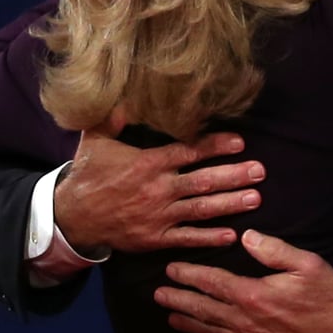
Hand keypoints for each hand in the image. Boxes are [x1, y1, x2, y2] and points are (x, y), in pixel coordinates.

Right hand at [54, 124, 263, 252]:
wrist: (72, 217)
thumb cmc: (89, 174)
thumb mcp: (95, 139)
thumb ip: (114, 116)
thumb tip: (129, 95)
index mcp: (148, 164)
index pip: (188, 152)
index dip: (215, 146)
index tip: (239, 142)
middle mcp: (158, 190)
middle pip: (202, 182)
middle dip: (233, 176)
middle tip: (260, 171)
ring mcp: (158, 216)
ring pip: (200, 210)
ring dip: (229, 204)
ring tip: (255, 199)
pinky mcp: (155, 238)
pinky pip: (186, 238)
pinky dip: (208, 238)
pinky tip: (230, 235)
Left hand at [154, 229, 332, 332]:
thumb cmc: (327, 296)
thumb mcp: (305, 263)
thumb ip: (272, 249)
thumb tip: (245, 236)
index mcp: (253, 295)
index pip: (212, 283)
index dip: (189, 275)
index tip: (171, 269)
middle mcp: (245, 322)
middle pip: (204, 309)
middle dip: (179, 300)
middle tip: (157, 294)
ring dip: (189, 324)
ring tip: (169, 317)